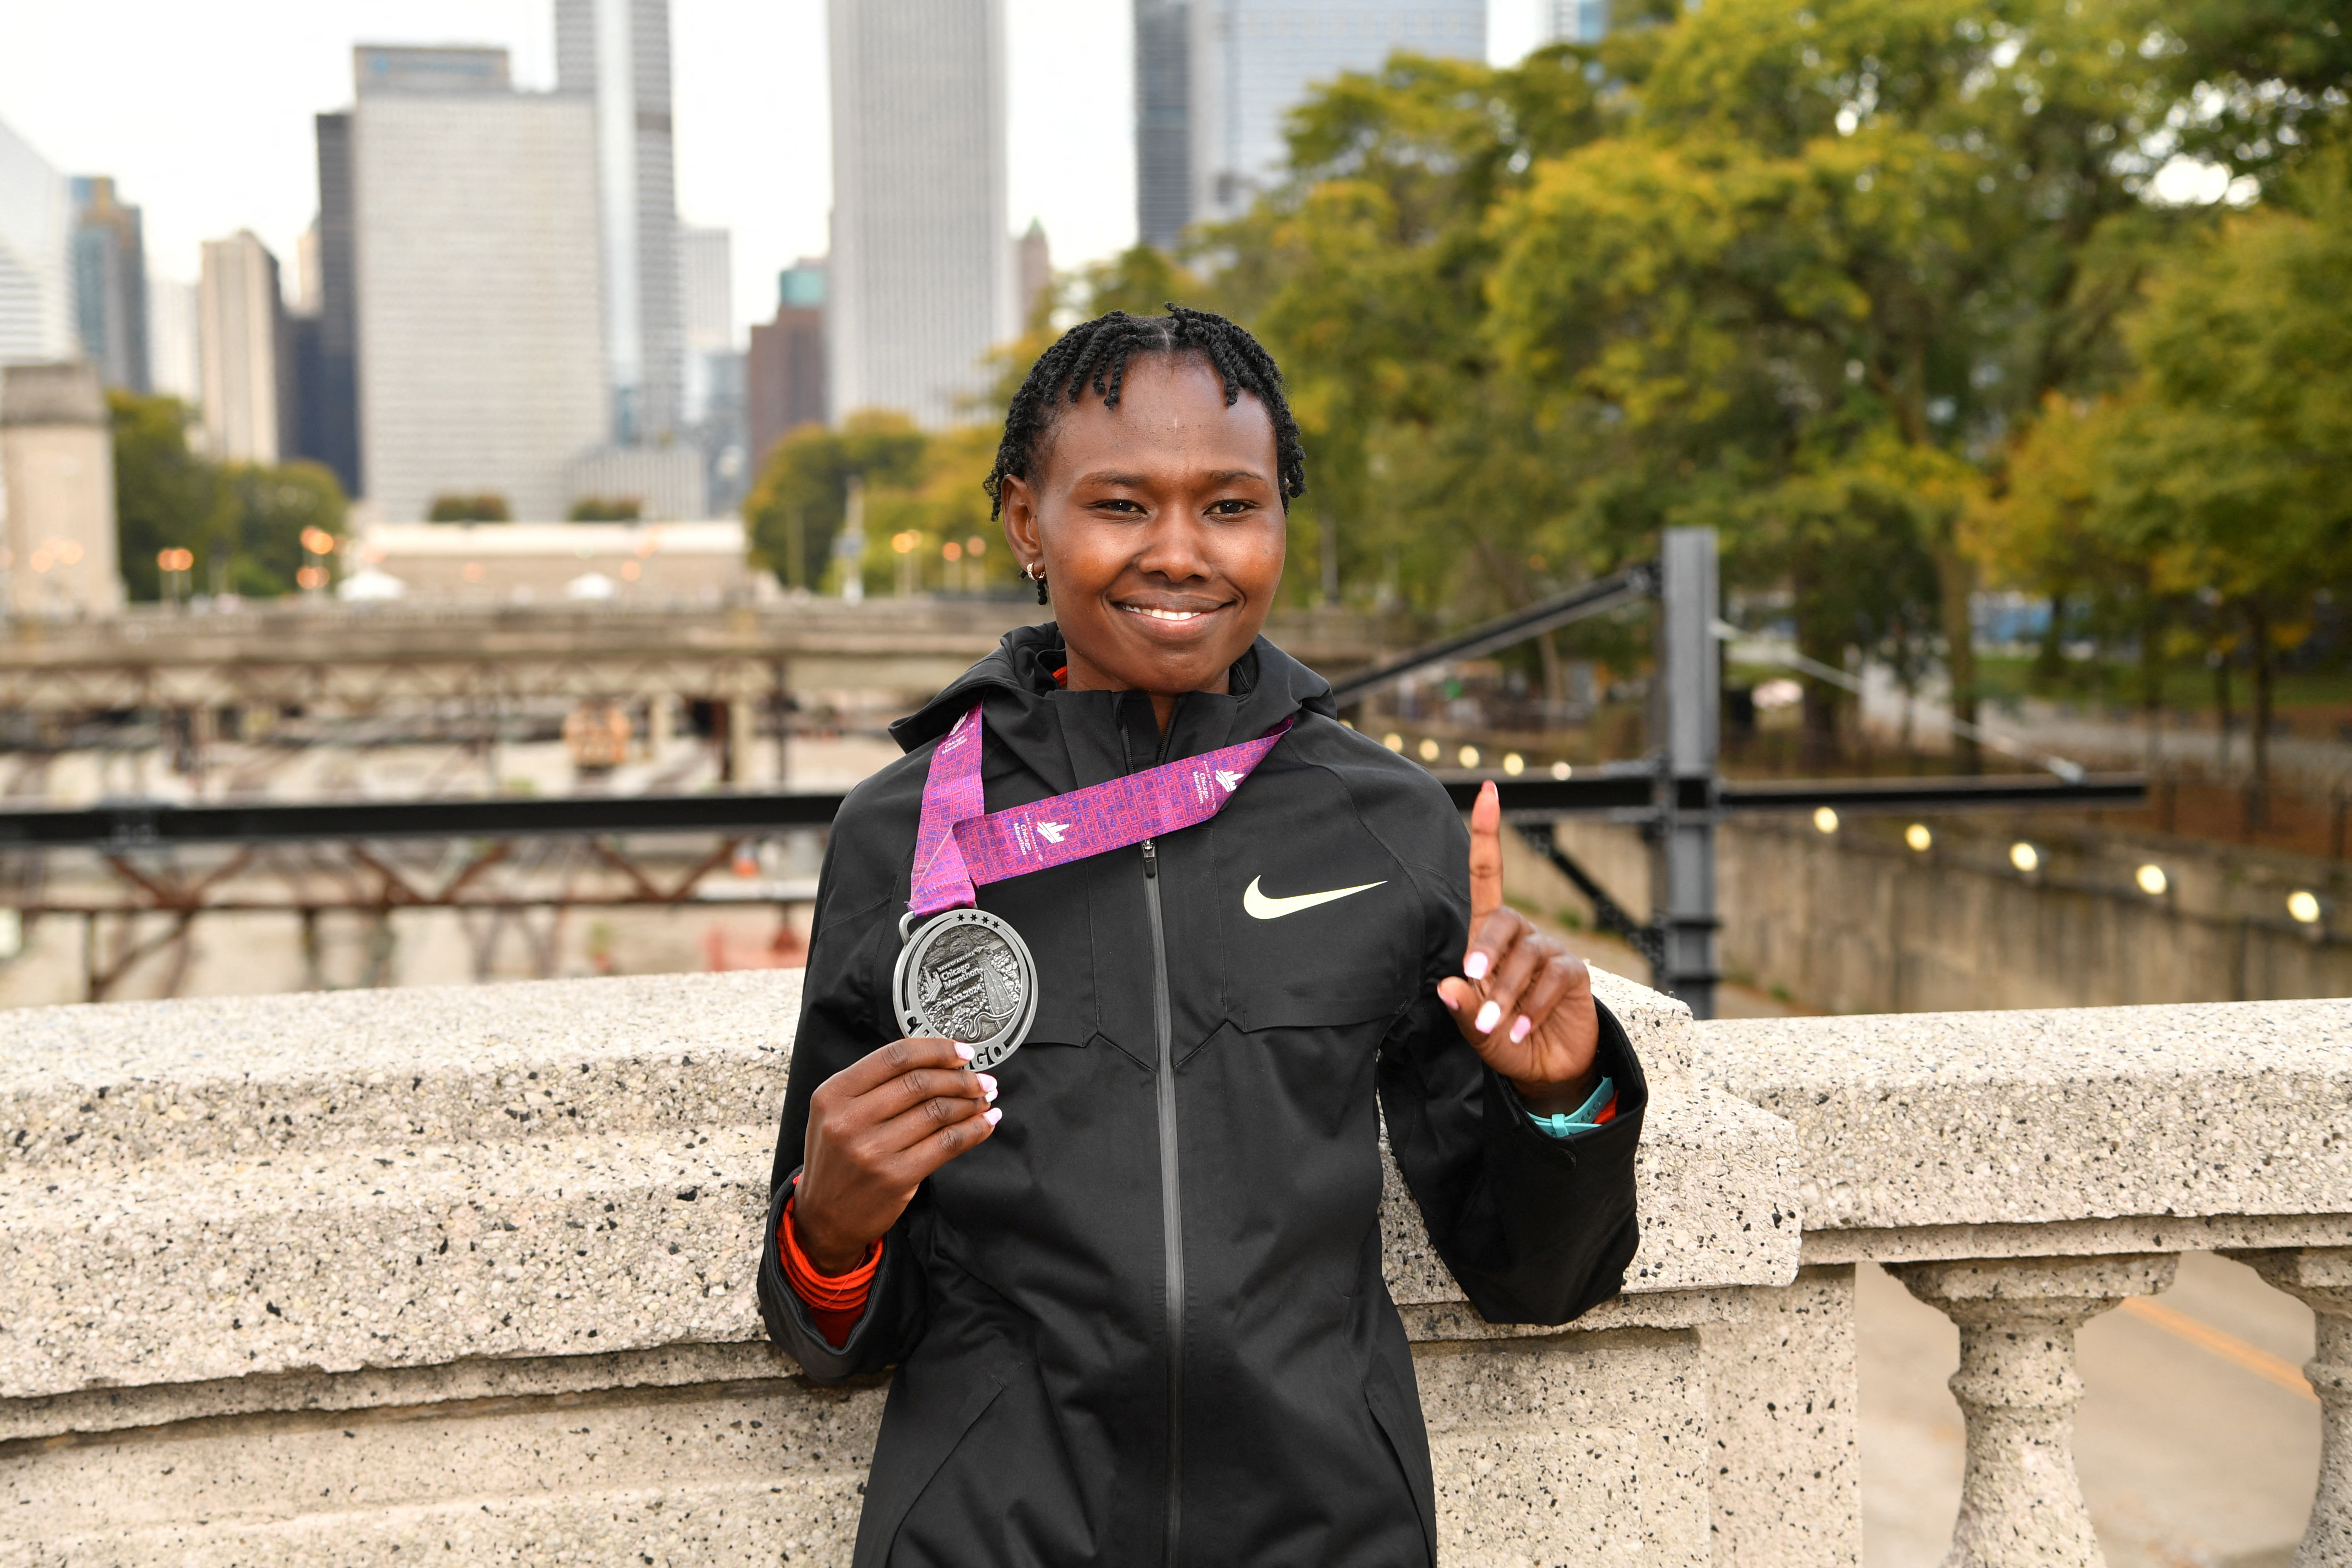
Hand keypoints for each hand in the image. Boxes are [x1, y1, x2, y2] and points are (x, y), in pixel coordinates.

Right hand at [792, 1036, 999, 1273]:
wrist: (824, 1217)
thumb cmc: (837, 1159)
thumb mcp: (836, 1114)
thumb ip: (875, 1085)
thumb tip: (937, 1060)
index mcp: (833, 1094)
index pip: (895, 1057)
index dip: (937, 1050)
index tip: (962, 1052)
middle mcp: (849, 1120)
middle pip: (920, 1082)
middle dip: (960, 1078)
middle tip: (981, 1080)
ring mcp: (872, 1150)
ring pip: (937, 1111)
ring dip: (970, 1102)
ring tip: (984, 1100)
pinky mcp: (896, 1177)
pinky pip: (947, 1144)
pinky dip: (973, 1130)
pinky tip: (985, 1123)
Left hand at [1436, 780, 1602, 1113]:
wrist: (1543, 1068)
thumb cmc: (1500, 1038)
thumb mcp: (1474, 1027)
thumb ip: (1462, 1007)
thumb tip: (1447, 986)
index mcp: (1487, 936)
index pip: (1487, 875)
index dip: (1487, 834)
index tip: (1488, 791)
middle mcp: (1520, 936)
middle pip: (1503, 918)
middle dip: (1486, 949)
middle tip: (1474, 981)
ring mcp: (1549, 952)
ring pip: (1528, 955)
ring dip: (1509, 993)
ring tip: (1498, 1025)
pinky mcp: (1573, 973)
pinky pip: (1554, 979)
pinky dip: (1534, 1006)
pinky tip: (1520, 1030)